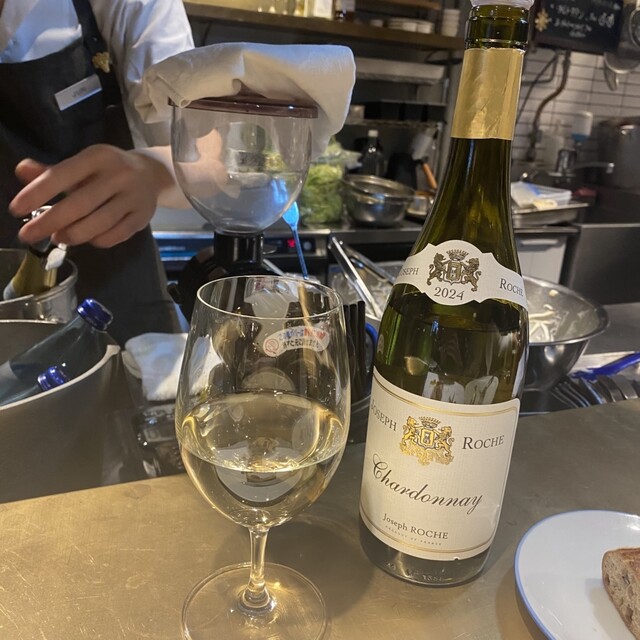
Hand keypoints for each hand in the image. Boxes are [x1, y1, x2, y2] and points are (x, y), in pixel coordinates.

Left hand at [9, 144, 173, 247]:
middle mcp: (118, 176)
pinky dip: (96, 240)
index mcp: (98, 157)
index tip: (16, 209)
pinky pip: (115, 235)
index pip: (63, 175)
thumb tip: (21, 171)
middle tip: (27, 235)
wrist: (151, 174)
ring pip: (99, 223)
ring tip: (57, 237)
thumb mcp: (81, 164)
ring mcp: (133, 198)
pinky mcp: (142, 217)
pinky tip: (87, 239)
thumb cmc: (108, 169)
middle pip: (80, 204)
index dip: (38, 193)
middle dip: (49, 222)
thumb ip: (52, 171)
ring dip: (73, 234)